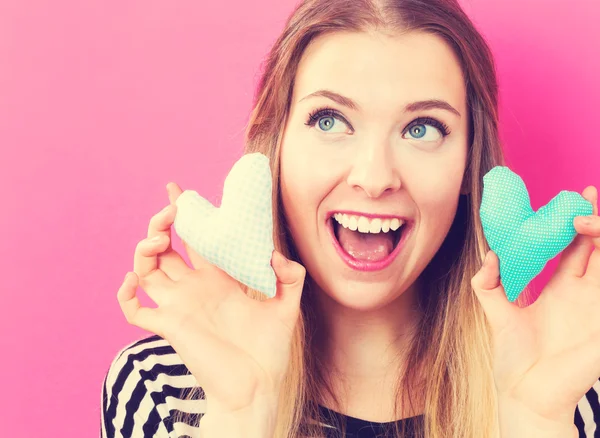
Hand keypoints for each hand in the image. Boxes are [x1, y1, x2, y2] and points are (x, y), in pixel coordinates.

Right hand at [117, 183, 306, 414]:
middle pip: (166, 247)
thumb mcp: (287, 305)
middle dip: (162, 223)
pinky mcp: (168, 326)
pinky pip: (133, 310)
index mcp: (218, 278)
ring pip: (146, 270)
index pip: (195, 238)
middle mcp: (194, 287)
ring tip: (159, 238)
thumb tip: (273, 254)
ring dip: (144, 249)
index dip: (186, 214)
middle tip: (170, 209)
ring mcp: (178, 306)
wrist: (257, 385)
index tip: (177, 190)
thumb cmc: (269, 348)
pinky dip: (125, 294)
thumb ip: (290, 276)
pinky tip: (134, 278)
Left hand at [471, 185, 599, 427]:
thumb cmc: (515, 357)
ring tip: (590, 220)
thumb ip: (488, 284)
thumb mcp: (497, 313)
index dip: (576, 221)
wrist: (525, 393)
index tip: (574, 196)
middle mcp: (583, 292)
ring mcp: (597, 307)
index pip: (575, 246)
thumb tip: (488, 254)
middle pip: (598, 246)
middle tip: (586, 196)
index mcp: (561, 287)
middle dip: (595, 219)